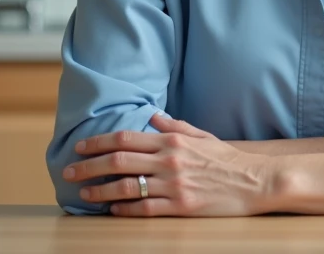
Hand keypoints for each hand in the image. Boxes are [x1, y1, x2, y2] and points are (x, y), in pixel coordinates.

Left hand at [62, 114, 277, 216]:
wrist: (255, 181)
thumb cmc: (228, 159)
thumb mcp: (201, 136)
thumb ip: (174, 126)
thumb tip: (152, 115)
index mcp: (172, 141)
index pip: (126, 138)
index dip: (98, 142)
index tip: (80, 146)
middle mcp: (168, 161)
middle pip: (118, 160)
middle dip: (89, 166)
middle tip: (69, 170)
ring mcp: (173, 185)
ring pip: (125, 186)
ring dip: (100, 190)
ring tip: (83, 193)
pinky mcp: (180, 206)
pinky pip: (144, 208)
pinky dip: (124, 209)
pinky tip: (111, 210)